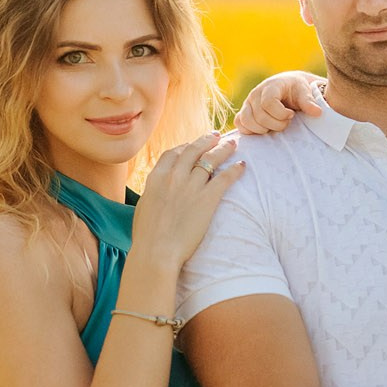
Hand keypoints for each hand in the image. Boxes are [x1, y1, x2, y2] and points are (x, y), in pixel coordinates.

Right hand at [128, 132, 243, 269]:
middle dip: (206, 140)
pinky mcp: (207, 199)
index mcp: (156, 177)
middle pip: (193, 150)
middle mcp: (174, 176)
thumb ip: (153, 194)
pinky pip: (224, 178)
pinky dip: (234, 170)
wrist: (157, 251)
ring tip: (233, 144)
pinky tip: (242, 166)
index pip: (173, 153)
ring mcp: (191, 186)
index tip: (193, 145)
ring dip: (223, 149)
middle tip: (216, 136)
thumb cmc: (147, 236)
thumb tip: (157, 192)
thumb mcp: (144, 207)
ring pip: (211, 159)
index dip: (185, 146)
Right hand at [234, 71, 327, 134]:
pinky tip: (265, 129)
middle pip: (259, 116)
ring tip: (275, 125)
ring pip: (247, 121)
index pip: (268, 102)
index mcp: (270, 86)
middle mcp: (256, 94)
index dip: (281, 114)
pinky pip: (240, 125)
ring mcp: (248, 104)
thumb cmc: (297, 90)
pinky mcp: (244, 113)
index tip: (291, 115)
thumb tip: (317, 112)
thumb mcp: (304, 92)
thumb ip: (309, 102)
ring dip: (263, 129)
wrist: (289, 88)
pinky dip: (251, 131)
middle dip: (276, 124)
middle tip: (287, 122)